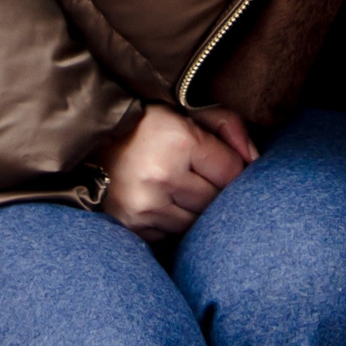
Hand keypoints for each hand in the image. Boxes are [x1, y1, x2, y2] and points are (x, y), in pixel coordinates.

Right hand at [96, 104, 256, 240]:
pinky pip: (172, 235)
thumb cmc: (149, 124)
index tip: (221, 162)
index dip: (233, 168)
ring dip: (195, 209)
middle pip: (216, 201)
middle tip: (201, 175)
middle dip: (215, 190)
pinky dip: (173, 222)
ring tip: (181, 187)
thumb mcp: (189, 111)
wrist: (90, 143)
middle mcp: (161, 177)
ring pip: (196, 222)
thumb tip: (256, 161)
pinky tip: (163, 202)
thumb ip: (229, 127)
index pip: (232, 172)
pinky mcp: (133, 227)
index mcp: (180, 142)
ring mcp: (144, 206)